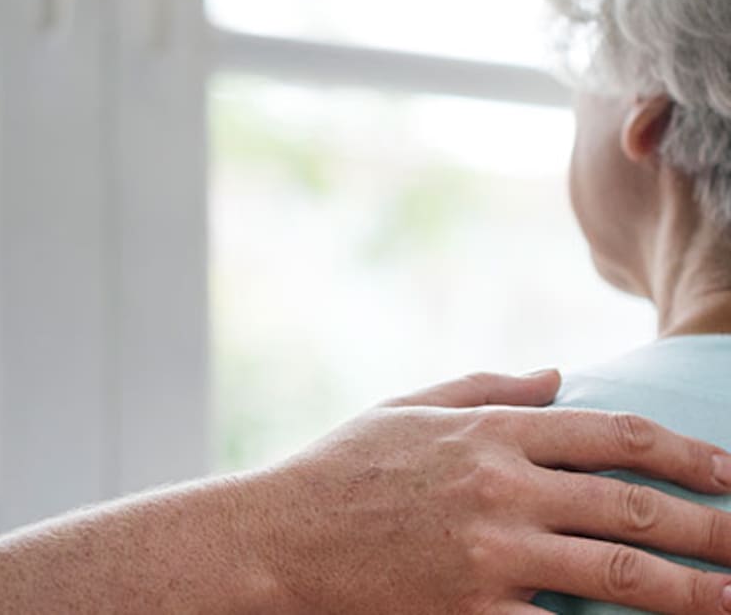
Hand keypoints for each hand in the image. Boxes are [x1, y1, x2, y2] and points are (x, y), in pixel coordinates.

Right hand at [248, 370, 730, 614]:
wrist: (279, 538)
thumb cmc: (341, 467)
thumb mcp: (407, 408)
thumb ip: (486, 388)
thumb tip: (557, 376)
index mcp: (489, 434)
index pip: (611, 435)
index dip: (684, 452)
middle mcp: (500, 490)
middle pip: (633, 508)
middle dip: (713, 526)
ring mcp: (489, 556)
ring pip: (618, 576)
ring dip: (692, 591)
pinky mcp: (472, 613)